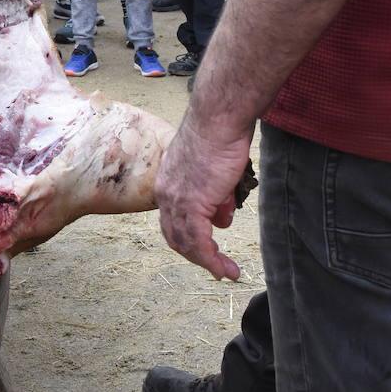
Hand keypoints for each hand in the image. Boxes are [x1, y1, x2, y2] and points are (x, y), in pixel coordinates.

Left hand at [155, 109, 253, 279]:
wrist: (219, 120)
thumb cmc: (219, 134)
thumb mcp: (214, 169)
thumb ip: (215, 194)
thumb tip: (221, 218)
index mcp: (167, 181)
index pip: (171, 217)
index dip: (187, 234)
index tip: (207, 244)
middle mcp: (165, 192)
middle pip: (174, 234)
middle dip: (194, 252)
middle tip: (214, 263)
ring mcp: (177, 200)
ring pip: (186, 243)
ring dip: (207, 261)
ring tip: (225, 271)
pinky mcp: (192, 205)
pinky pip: (199, 243)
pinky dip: (212, 260)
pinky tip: (225, 269)